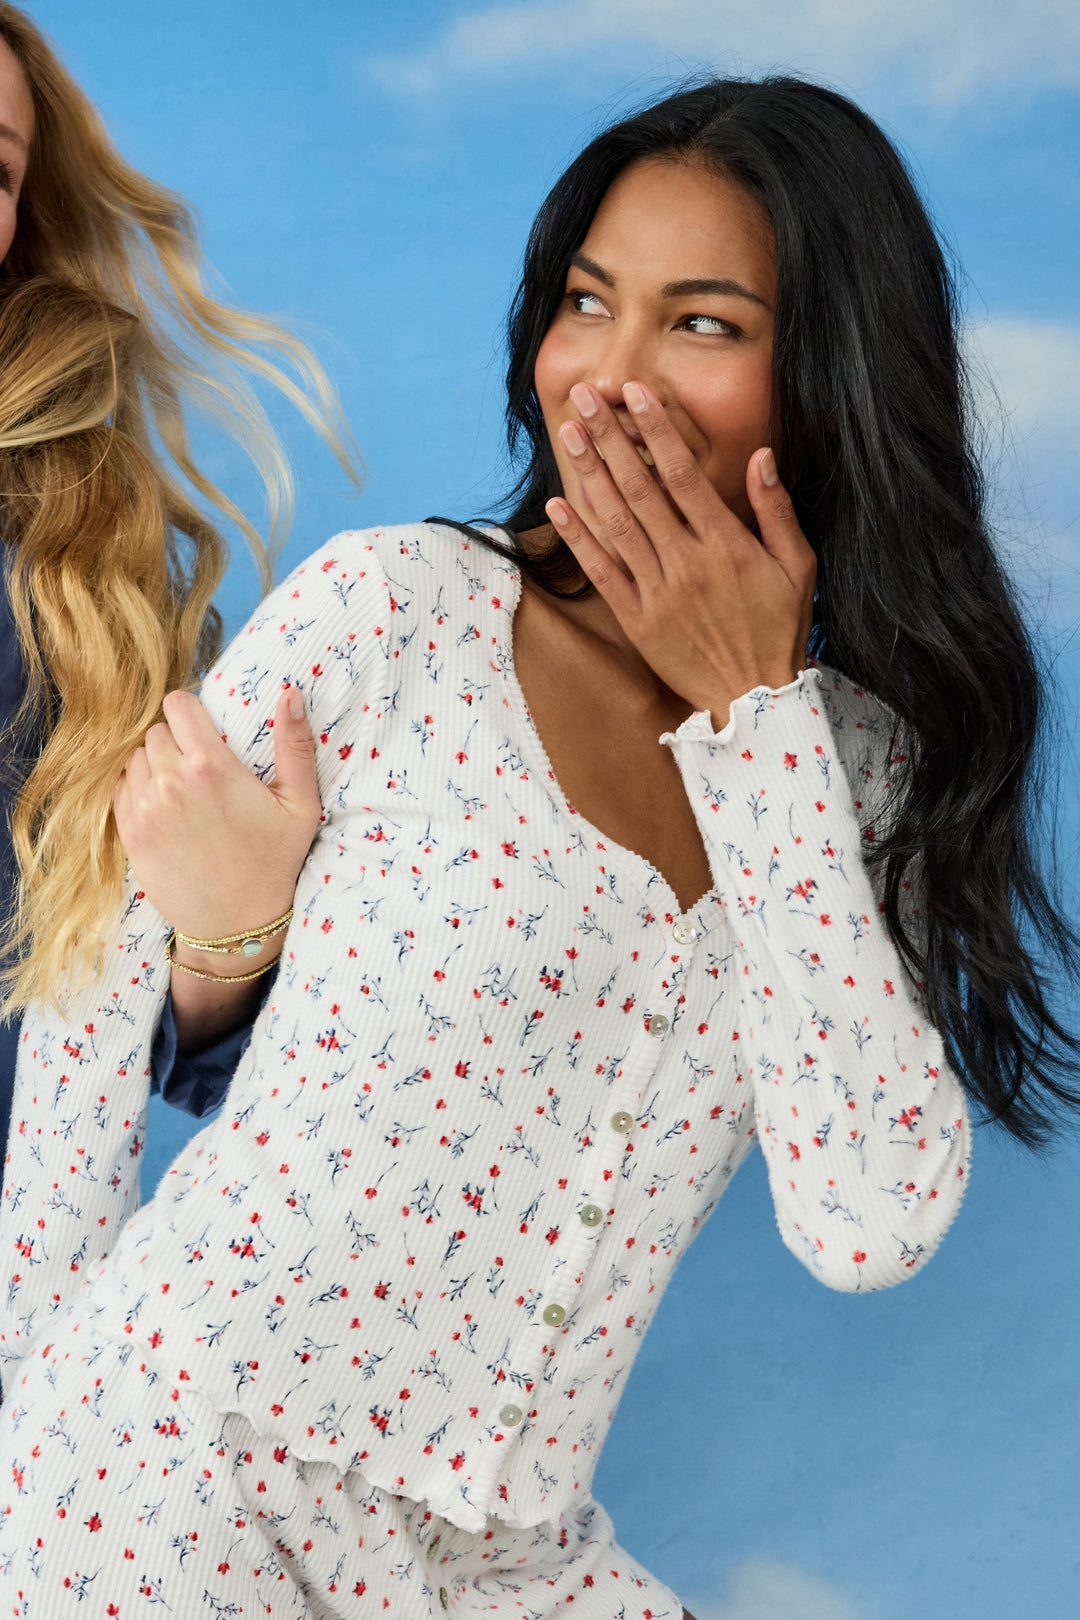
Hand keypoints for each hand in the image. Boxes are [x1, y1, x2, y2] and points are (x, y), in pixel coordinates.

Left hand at [114, 684, 321, 950]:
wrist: (238, 925)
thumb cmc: (276, 863)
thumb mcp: (301, 805)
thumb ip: (296, 745)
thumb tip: (291, 693)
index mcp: (211, 767)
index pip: (177, 705)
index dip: (189, 711)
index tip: (201, 726)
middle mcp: (172, 782)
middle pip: (155, 732)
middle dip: (174, 740)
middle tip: (198, 765)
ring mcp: (145, 808)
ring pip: (134, 758)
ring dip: (153, 764)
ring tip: (180, 787)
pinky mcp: (130, 833)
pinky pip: (120, 788)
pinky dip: (137, 789)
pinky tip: (163, 807)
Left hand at [545, 380, 815, 723]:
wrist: (755, 699)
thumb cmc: (779, 629)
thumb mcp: (798, 566)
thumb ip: (777, 510)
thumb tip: (762, 456)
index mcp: (726, 545)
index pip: (683, 475)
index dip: (656, 431)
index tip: (635, 395)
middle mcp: (687, 563)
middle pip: (641, 489)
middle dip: (610, 439)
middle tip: (585, 397)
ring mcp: (658, 592)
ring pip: (616, 523)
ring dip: (590, 475)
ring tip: (569, 433)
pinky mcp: (637, 620)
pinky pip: (602, 572)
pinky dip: (579, 538)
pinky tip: (559, 504)